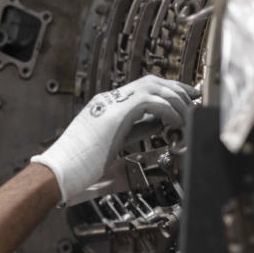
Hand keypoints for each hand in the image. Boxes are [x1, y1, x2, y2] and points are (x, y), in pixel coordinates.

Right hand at [31, 75, 198, 204]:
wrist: (59, 171)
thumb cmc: (78, 167)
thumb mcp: (111, 146)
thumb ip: (131, 133)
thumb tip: (156, 126)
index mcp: (105, 107)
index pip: (142, 90)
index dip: (165, 93)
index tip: (182, 101)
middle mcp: (108, 100)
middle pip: (151, 81)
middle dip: (176, 89)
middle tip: (194, 99)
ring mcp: (111, 104)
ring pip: (154, 87)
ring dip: (175, 100)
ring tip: (186, 117)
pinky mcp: (116, 113)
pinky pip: (152, 101)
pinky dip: (169, 110)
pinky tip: (174, 123)